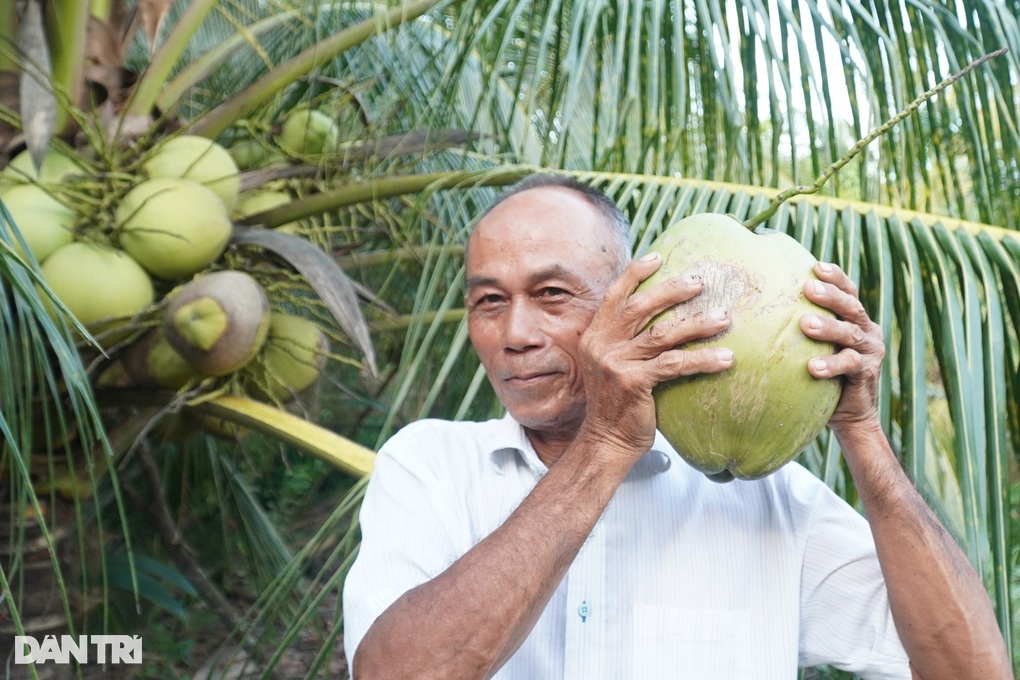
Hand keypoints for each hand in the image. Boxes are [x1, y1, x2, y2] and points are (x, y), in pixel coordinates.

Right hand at [576, 252, 734, 459]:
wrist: (606, 440)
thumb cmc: (617, 402)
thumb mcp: (610, 364)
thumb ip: (624, 339)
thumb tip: (656, 316)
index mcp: (594, 335)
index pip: (615, 295)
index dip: (635, 273)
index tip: (659, 257)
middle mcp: (601, 345)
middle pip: (640, 307)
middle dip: (672, 290)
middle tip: (700, 281)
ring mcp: (615, 363)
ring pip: (662, 334)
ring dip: (697, 324)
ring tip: (724, 318)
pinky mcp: (632, 382)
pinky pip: (673, 364)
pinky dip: (702, 360)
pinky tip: (725, 358)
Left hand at [800, 262, 884, 432]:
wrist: (849, 413)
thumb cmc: (824, 373)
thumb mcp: (816, 346)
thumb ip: (803, 327)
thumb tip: (764, 305)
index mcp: (855, 319)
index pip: (849, 292)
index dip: (836, 277)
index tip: (816, 266)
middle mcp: (867, 331)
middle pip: (851, 307)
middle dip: (830, 295)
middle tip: (808, 287)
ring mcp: (869, 351)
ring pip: (850, 333)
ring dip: (828, 327)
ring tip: (805, 324)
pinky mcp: (866, 373)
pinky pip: (849, 365)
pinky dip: (831, 364)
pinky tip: (813, 367)